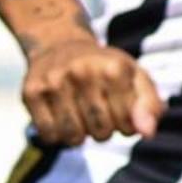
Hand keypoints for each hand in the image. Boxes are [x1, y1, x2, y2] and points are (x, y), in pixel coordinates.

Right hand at [21, 31, 163, 146]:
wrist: (60, 45)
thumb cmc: (105, 69)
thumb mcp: (135, 78)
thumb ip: (150, 106)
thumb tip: (147, 133)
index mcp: (114, 67)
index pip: (128, 126)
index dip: (126, 125)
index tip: (119, 108)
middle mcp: (82, 71)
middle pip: (101, 133)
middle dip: (103, 130)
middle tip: (97, 110)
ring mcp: (54, 81)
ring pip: (73, 137)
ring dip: (79, 135)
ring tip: (79, 115)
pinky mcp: (31, 92)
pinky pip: (49, 136)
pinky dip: (57, 134)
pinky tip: (60, 117)